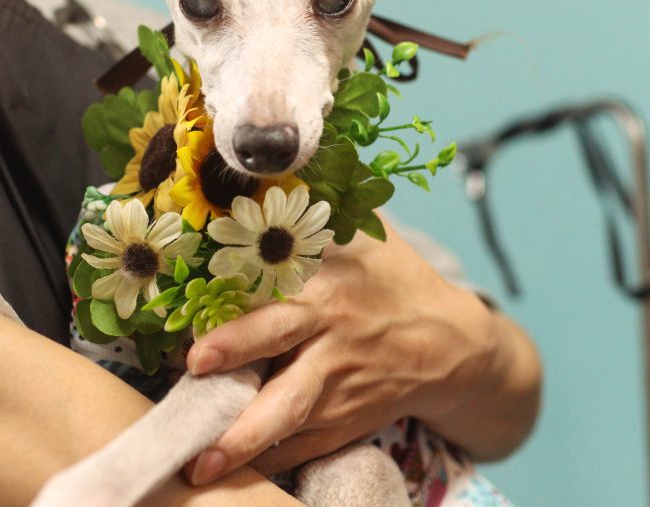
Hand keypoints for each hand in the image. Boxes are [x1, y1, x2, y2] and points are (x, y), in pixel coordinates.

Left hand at [184, 220, 527, 485]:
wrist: (454, 345)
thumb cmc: (397, 281)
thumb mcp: (366, 236)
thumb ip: (318, 209)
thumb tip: (263, 173)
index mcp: (330, 288)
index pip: (280, 297)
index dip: (239, 315)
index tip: (197, 334)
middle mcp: (332, 337)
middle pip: (282, 349)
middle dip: (238, 359)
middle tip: (194, 371)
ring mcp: (339, 385)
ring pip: (289, 415)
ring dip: (244, 441)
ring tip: (201, 467)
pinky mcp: (345, 422)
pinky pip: (304, 446)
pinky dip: (270, 460)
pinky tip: (231, 475)